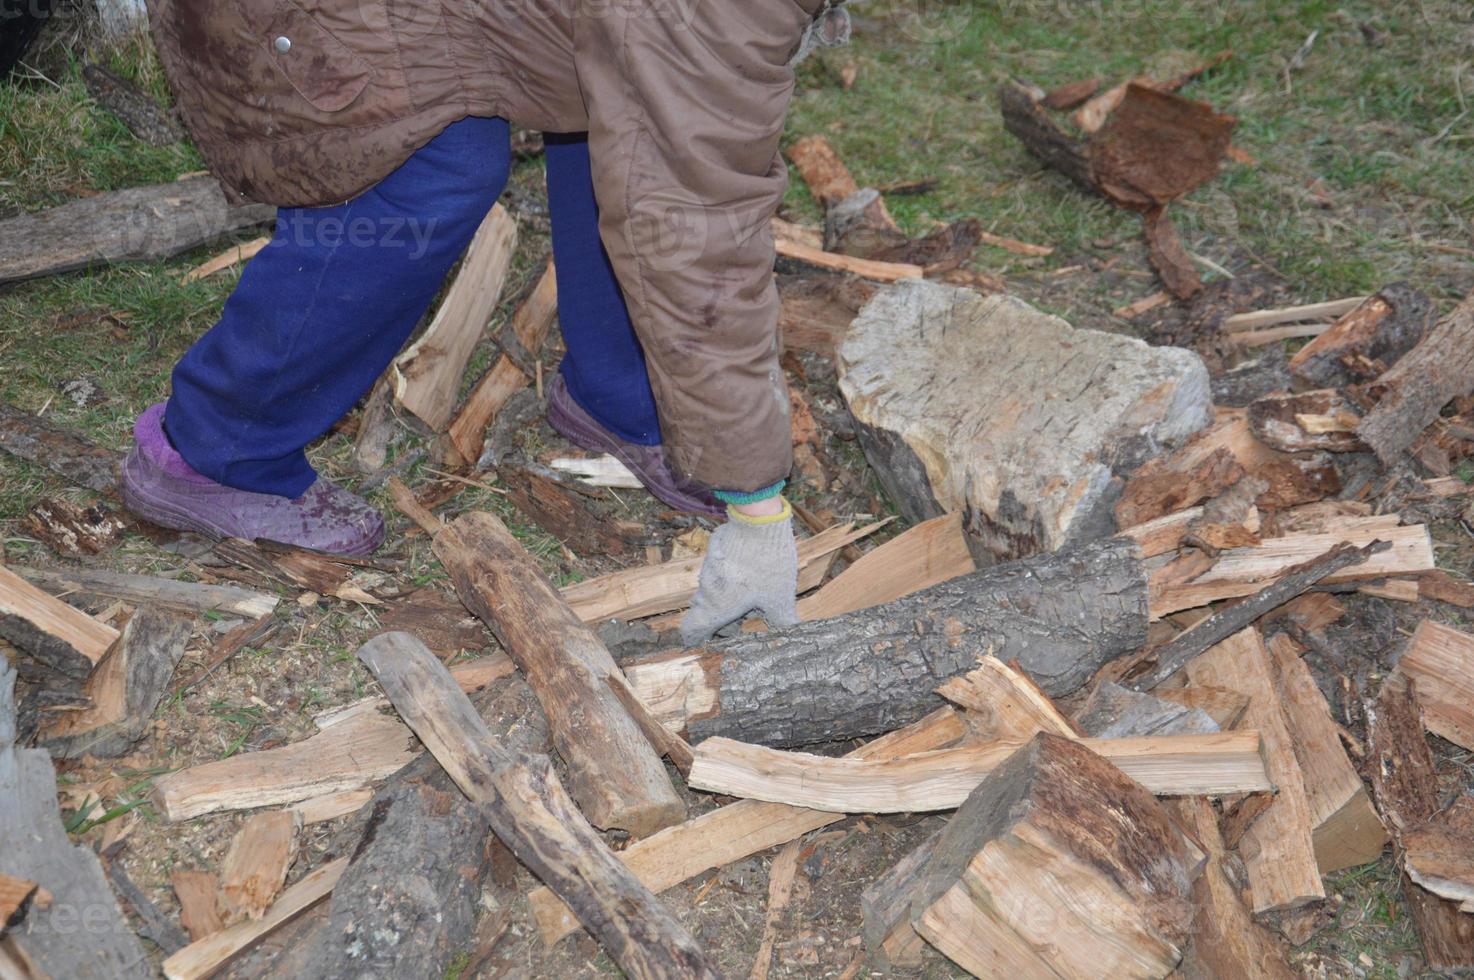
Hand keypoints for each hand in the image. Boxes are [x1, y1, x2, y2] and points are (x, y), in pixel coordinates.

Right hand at [679, 499, 798, 645]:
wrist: (759, 522)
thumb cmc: (767, 565)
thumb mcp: (780, 598)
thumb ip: (782, 620)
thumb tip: (792, 632)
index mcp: (716, 607)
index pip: (691, 630)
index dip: (698, 638)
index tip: (713, 640)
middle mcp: (707, 589)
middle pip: (705, 611)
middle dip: (723, 618)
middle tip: (746, 618)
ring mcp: (709, 567)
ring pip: (714, 589)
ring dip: (729, 595)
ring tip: (756, 594)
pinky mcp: (715, 549)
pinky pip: (720, 569)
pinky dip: (732, 575)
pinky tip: (754, 570)